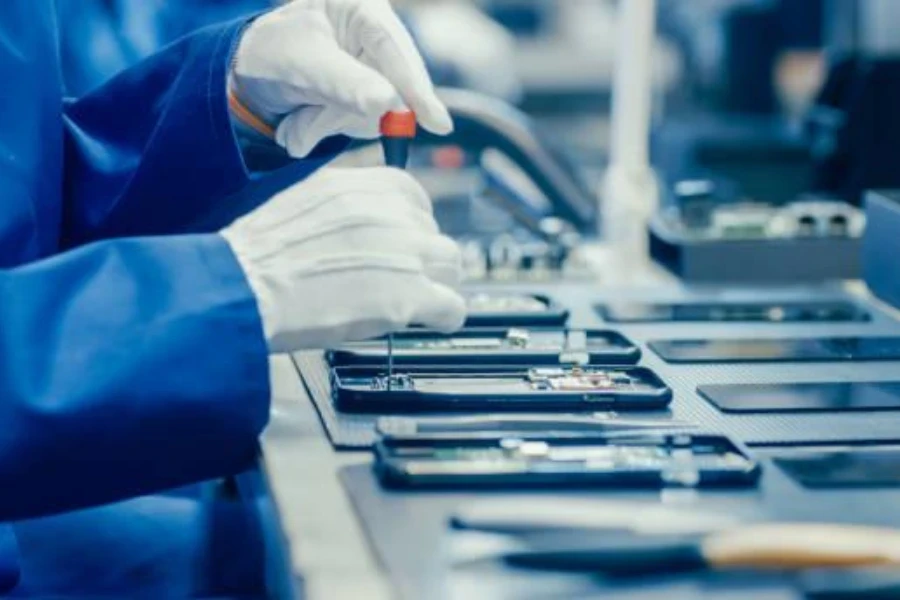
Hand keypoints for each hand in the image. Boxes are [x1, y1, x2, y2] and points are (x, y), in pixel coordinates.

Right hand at [220, 167, 465, 352]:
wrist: (245, 284)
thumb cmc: (258, 250)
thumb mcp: (302, 199)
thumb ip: (340, 202)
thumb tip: (356, 218)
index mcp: (366, 185)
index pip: (413, 200)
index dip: (409, 227)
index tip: (400, 244)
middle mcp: (392, 213)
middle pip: (432, 233)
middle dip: (421, 257)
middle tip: (402, 278)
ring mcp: (406, 254)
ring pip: (450, 264)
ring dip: (438, 282)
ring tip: (419, 300)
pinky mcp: (410, 296)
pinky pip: (452, 306)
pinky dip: (445, 316)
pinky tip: (431, 320)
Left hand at [231, 0, 452, 157]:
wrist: (247, 75)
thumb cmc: (272, 52)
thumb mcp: (303, 64)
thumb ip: (345, 83)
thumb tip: (387, 103)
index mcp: (362, 9)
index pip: (395, 49)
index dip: (416, 88)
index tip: (436, 123)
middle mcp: (375, 38)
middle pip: (393, 87)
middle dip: (345, 114)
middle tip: (301, 131)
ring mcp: (373, 70)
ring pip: (374, 111)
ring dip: (328, 123)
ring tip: (293, 122)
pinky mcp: (366, 98)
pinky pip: (359, 124)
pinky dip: (325, 129)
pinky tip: (300, 122)